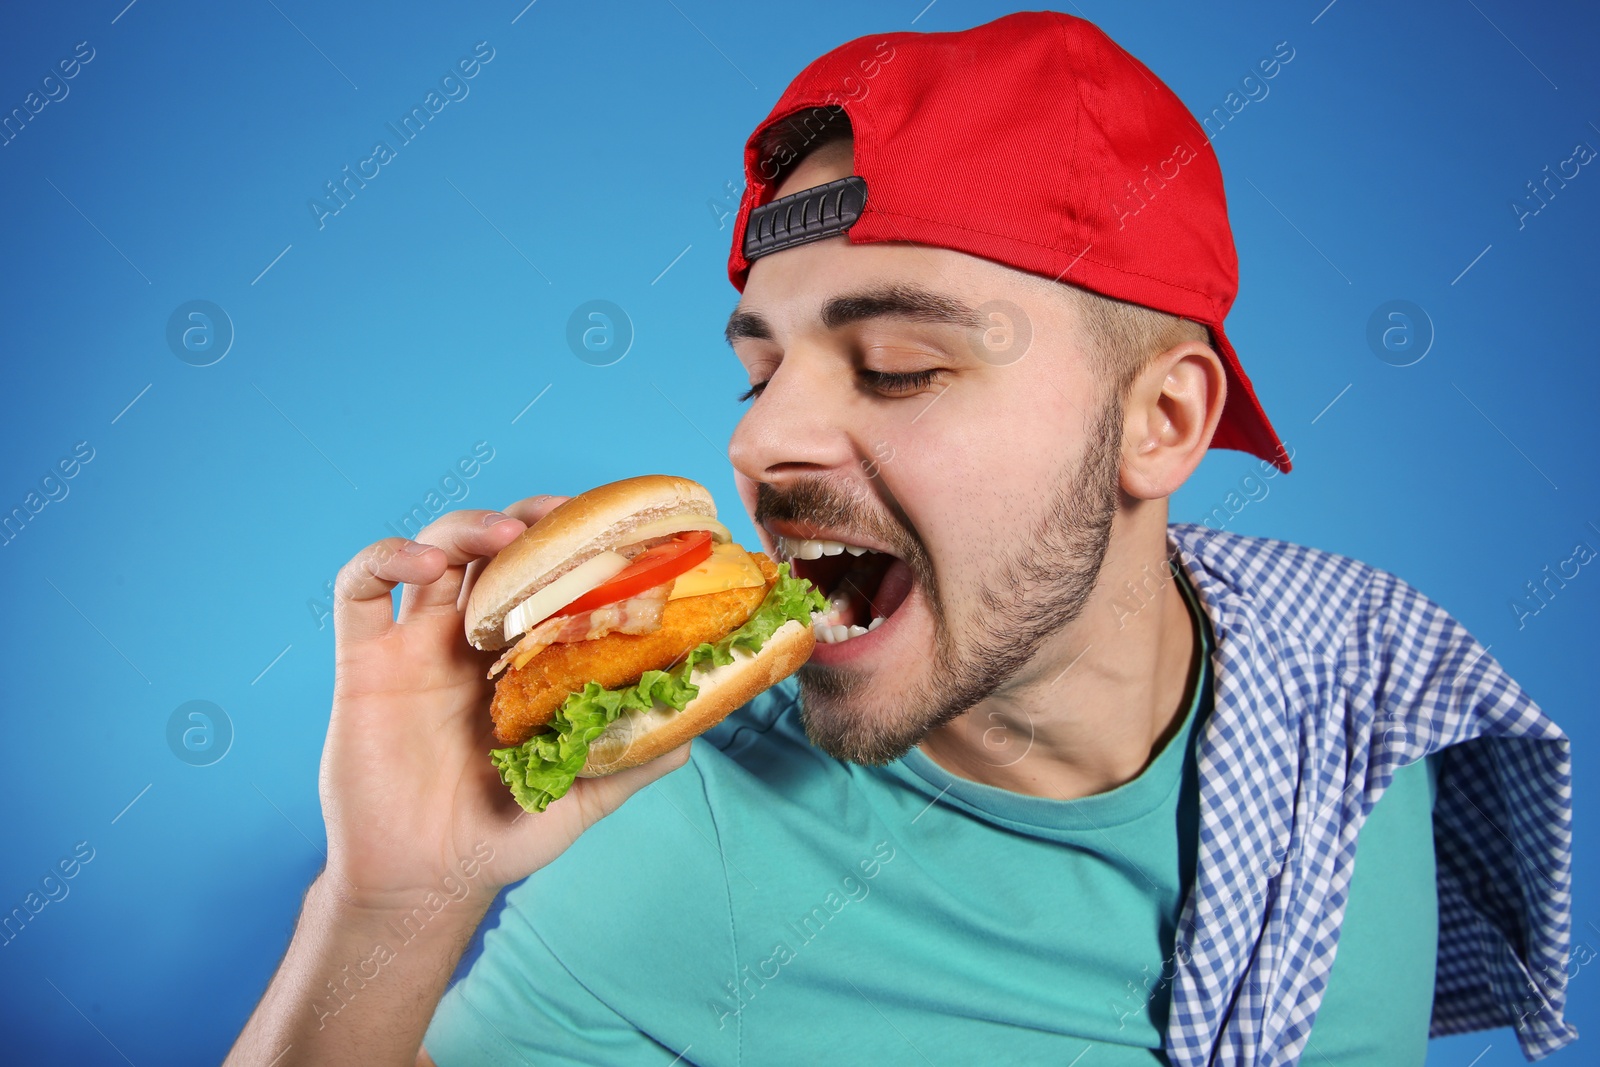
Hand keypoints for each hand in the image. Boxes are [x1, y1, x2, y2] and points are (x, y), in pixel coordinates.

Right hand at [319, 496, 691, 911]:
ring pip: (436, 552)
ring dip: (469, 526)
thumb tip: (691, 731)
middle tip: (565, 517)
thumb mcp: (580, 795)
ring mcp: (415, 645)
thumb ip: (631, 761)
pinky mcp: (364, 662)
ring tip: (506, 536)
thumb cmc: (500, 837)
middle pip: (497, 549)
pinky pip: (358, 590)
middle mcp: (470, 641)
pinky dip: (385, 558)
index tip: (616, 530)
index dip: (576, 545)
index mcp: (522, 660)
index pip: (549, 578)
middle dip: (530, 521)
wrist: (425, 885)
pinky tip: (423, 563)